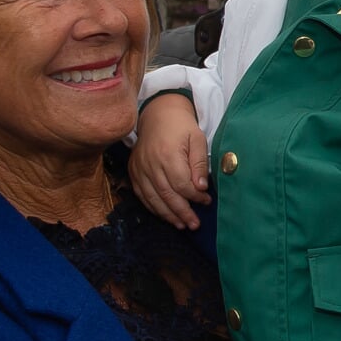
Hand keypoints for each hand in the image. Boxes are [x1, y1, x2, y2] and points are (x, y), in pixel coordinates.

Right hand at [131, 94, 209, 229]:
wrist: (157, 114)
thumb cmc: (181, 127)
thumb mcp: (197, 138)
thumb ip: (199, 163)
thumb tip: (201, 187)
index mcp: (168, 155)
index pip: (182, 185)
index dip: (195, 197)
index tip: (206, 201)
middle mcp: (151, 165)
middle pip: (167, 195)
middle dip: (182, 213)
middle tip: (195, 224)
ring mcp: (140, 169)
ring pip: (153, 199)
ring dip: (168, 215)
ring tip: (182, 225)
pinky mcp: (134, 172)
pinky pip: (142, 195)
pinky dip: (154, 208)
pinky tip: (165, 215)